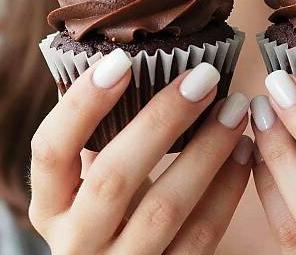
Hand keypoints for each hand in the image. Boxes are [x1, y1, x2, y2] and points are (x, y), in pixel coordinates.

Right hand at [29, 49, 251, 253]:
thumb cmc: (110, 207)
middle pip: (114, 178)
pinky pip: (203, 234)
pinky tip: (245, 150)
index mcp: (51, 204)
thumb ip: (100, 134)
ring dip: (207, 150)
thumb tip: (130, 58)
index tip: (121, 60)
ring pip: (166, 207)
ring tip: (236, 107)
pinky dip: (229, 187)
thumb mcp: (89, 177)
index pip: (50, 150)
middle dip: (163, 120)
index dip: (82, 104)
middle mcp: (77, 240)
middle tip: (204, 77)